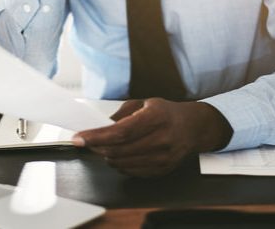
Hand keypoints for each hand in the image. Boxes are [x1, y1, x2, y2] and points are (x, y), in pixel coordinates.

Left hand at [72, 99, 232, 176]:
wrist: (194, 127)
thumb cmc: (167, 113)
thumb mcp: (144, 103)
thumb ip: (121, 114)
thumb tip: (99, 126)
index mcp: (156, 117)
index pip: (121, 132)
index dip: (97, 137)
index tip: (80, 137)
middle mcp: (162, 139)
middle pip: (120, 150)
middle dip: (98, 147)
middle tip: (87, 141)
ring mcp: (164, 157)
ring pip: (123, 164)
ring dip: (107, 156)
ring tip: (103, 147)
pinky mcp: (163, 170)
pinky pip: (132, 172)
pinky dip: (120, 164)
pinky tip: (118, 155)